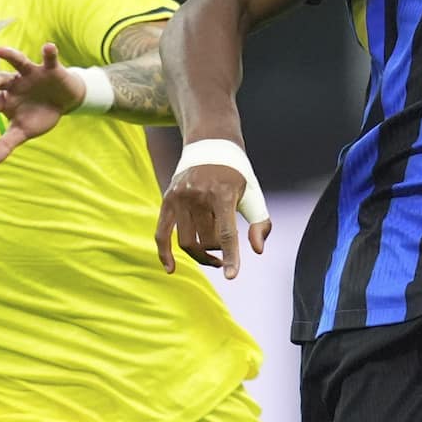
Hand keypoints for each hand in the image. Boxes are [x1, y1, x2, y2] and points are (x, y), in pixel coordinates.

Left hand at [0, 41, 83, 167]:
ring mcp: (31, 74)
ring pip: (18, 63)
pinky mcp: (49, 68)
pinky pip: (48, 58)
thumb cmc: (38, 115)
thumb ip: (4, 145)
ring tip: (0, 50)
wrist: (63, 102)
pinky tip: (48, 47)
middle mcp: (14, 83)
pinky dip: (49, 52)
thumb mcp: (22, 132)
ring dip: (10, 56)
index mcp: (5, 99)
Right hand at [155, 164, 270, 278]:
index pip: (226, 233)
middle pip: (207, 241)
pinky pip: (161, 233)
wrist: (210, 146)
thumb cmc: (236, 176)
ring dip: (201, 255)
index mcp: (223, 194)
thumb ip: (260, 223)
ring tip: (212, 258)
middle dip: (219, 251)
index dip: (231, 256)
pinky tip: (171, 269)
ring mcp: (180, 198)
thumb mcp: (254, 194)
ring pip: (187, 242)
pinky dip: (164, 253)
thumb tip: (257, 251)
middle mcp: (198, 196)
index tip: (231, 276)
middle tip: (225, 251)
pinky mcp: (167, 200)